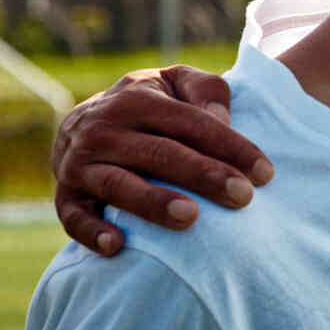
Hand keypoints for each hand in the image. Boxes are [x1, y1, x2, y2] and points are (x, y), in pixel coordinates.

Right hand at [51, 66, 274, 256]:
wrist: (87, 121)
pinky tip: (118, 246)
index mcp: (137, 98)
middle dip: (204, 175)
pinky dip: (91, 232)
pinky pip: (73, 217)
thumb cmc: (151, 104)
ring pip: (118, 185)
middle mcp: (103, 129)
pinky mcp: (65, 197)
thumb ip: (205, 90)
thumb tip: (221, 120)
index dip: (230, 146)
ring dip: (153, 202)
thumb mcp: (177, 83)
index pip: (191, 123)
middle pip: (159, 153)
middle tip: (243, 196)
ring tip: (191, 217)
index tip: (265, 173)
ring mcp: (79, 165)